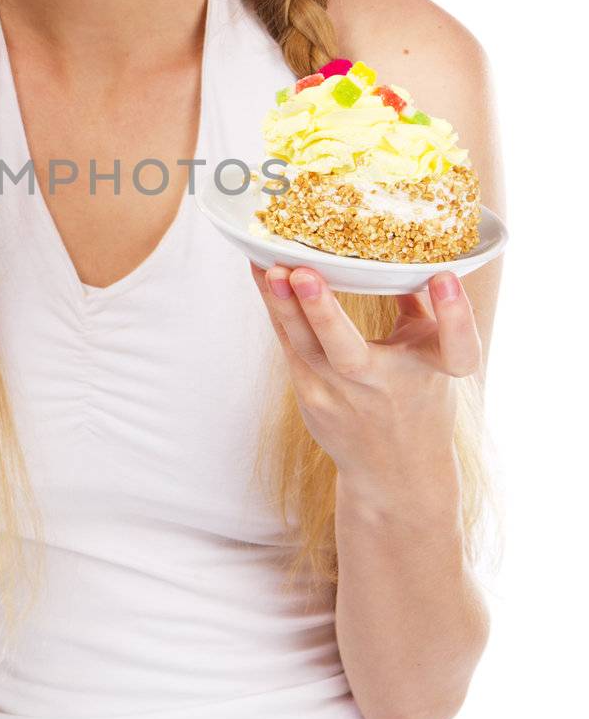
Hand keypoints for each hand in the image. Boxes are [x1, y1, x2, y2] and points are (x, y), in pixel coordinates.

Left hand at [249, 261, 482, 486]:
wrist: (396, 472)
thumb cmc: (418, 398)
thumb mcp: (432, 353)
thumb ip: (418, 303)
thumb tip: (403, 246)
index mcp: (434, 371)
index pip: (457, 347)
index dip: (455, 314)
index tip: (445, 277)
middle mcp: (385, 388)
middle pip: (351, 355)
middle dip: (323, 314)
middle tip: (301, 273)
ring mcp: (341, 397)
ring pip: (303, 348)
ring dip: (281, 305)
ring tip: (266, 266)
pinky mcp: (310, 397)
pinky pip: (289, 346)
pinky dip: (275, 310)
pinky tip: (261, 275)